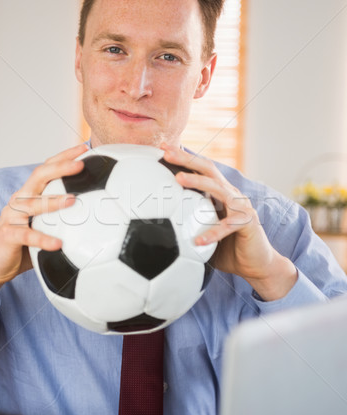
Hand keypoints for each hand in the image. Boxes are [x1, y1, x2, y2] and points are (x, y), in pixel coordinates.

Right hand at [0, 144, 87, 309]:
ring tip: (73, 200)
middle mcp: (20, 200)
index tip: (85, 147)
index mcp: (30, 194)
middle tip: (81, 164)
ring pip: (33, 203)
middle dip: (61, 167)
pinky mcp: (7, 235)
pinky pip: (27, 236)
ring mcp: (11, 216)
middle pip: (39, 176)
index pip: (47, 168)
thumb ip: (64, 219)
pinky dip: (43, 239)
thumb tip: (97, 216)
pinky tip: (58, 244)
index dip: (64, 156)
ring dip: (54, 201)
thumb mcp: (45, 227)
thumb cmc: (24, 246)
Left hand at [161, 144, 296, 300]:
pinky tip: (198, 241)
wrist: (258, 265)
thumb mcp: (204, 232)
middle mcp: (232, 195)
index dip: (184, 158)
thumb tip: (157, 227)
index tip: (162, 148)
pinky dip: (213, 232)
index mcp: (221, 193)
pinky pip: (228, 226)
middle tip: (166, 153)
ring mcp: (241, 207)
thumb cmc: (228, 249)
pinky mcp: (248, 223)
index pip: (201, 170)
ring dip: (198, 182)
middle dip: (187, 159)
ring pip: (218, 188)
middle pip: (209, 170)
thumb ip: (187, 225)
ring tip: (179, 179)